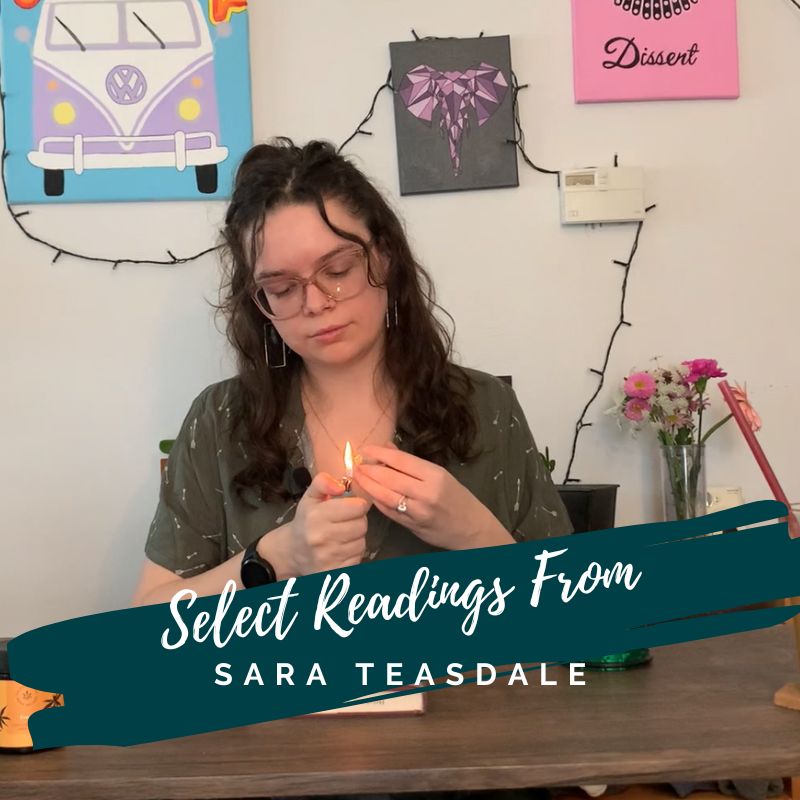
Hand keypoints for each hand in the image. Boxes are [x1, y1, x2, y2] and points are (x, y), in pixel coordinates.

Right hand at [286, 472, 369, 574]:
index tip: (350, 507)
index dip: (357, 505)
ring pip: (362, 542)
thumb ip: (323, 482)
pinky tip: (341, 549)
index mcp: (316, 516)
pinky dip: (353, 553)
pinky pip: (358, 558)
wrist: (292, 552)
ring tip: (342, 536)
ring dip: (356, 538)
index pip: (358, 507)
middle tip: (345, 522)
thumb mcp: (310, 497)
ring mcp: (328, 557)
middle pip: (362, 525)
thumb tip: (340, 486)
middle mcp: (321, 538)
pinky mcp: (334, 572)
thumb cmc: (305, 522)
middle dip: (357, 521)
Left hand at [354, 444, 512, 549]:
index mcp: (435, 476)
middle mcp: (426, 493)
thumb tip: (387, 448)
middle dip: (369, 470)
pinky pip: (389, 512)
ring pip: (385, 496)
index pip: (400, 460)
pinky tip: (369, 494)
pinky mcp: (412, 526)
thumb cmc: (458, 498)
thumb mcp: (441, 475)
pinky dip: (377, 502)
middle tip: (356, 464)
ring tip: (358, 477)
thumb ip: (412, 463)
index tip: (365, 449)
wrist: (472, 528)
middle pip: (389, 478)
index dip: (379, 453)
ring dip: (368, 486)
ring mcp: (418, 512)